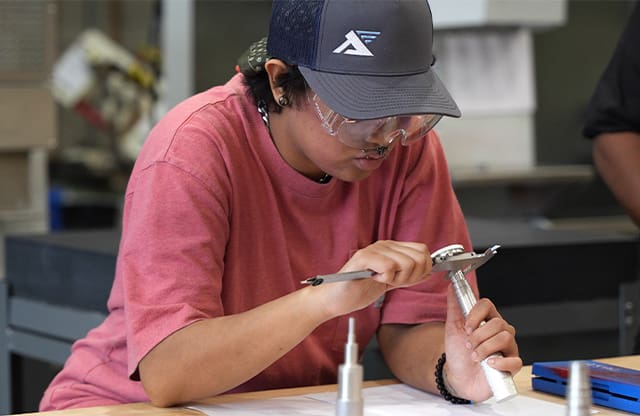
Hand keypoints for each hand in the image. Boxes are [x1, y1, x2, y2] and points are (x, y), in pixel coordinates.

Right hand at [313, 240, 431, 317]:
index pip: (422, 251)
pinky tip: (374, 279)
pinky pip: (389, 266)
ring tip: (382, 280)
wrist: (334, 299)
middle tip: (394, 282)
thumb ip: (407, 275)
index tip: (407, 280)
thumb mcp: (390, 282)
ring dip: (398, 279)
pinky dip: (386, 278)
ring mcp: (373, 250)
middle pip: (419, 258)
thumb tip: (428, 272)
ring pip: (406, 262)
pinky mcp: (363, 259)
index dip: (422, 269)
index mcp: (391, 248)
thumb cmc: (358, 290)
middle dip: (412, 277)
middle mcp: (384, 245)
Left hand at [443, 285, 521, 401]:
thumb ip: (454, 307)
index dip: (476, 315)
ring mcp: (508, 348)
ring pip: (505, 338)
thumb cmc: (458, 353)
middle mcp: (500, 332)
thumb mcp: (453, 328)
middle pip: (497, 323)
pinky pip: (514, 360)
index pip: (487, 305)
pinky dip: (499, 362)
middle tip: (469, 345)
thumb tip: (452, 287)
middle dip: (478, 336)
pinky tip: (489, 364)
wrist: (458, 377)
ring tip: (475, 357)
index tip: (466, 327)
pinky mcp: (512, 365)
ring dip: (485, 348)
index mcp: (487, 321)